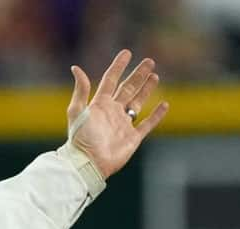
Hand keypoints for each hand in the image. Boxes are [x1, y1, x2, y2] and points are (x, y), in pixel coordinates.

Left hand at [66, 50, 168, 178]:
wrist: (88, 164)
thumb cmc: (80, 139)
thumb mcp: (77, 112)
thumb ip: (80, 90)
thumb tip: (76, 68)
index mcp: (99, 105)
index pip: (110, 80)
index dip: (118, 66)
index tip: (127, 53)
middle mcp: (112, 112)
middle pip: (128, 89)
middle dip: (138, 75)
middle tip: (149, 61)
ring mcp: (123, 125)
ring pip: (138, 103)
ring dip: (146, 90)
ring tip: (155, 76)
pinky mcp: (132, 138)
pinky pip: (147, 124)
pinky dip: (156, 115)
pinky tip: (164, 104)